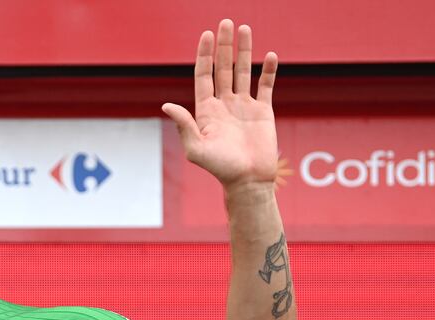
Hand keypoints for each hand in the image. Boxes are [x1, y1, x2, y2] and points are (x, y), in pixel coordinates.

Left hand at [161, 19, 279, 190]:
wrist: (248, 181)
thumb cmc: (220, 169)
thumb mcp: (196, 148)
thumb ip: (184, 125)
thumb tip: (166, 105)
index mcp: (207, 110)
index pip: (203, 75)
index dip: (204, 55)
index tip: (206, 34)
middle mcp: (224, 104)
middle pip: (223, 68)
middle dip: (223, 45)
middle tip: (225, 22)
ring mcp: (244, 106)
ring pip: (244, 72)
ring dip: (244, 51)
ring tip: (244, 29)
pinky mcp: (264, 112)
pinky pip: (266, 86)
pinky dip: (268, 71)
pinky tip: (268, 55)